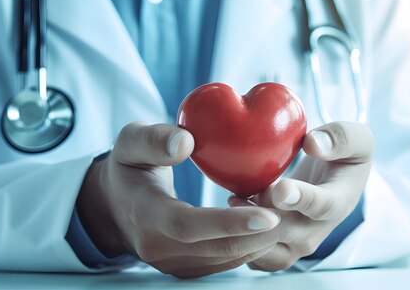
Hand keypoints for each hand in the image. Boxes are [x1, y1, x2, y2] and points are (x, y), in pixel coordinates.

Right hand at [76, 122, 280, 277]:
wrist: (115, 207)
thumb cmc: (128, 168)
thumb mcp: (129, 143)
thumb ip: (153, 140)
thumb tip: (185, 142)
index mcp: (145, 215)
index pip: (189, 226)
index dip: (230, 222)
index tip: (269, 213)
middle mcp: (159, 249)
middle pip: (218, 248)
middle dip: (260, 234)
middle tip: (294, 212)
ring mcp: (174, 264)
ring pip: (228, 258)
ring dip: (261, 240)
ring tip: (290, 216)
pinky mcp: (189, 268)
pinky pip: (227, 260)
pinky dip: (252, 244)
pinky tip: (270, 223)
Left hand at [228, 121, 372, 270]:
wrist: (339, 183)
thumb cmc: (347, 156)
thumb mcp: (357, 140)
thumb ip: (340, 137)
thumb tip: (313, 144)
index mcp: (338, 201)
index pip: (321, 205)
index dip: (300, 198)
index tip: (281, 188)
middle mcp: (317, 229)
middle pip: (284, 231)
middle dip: (258, 217)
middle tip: (237, 196)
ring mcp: (296, 243)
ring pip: (265, 250)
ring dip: (244, 229)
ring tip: (234, 200)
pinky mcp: (277, 248)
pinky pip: (252, 254)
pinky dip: (238, 236)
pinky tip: (232, 208)